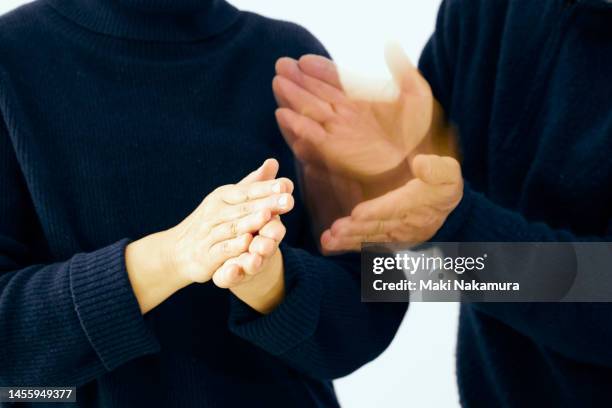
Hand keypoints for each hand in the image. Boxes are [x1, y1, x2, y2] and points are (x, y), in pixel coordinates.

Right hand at [125, 159, 294, 313]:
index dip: (266, 188)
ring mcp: (209, 233)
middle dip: (266, 203)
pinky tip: (247, 243)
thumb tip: (274, 162)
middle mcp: (215, 212)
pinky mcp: (206, 255)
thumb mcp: (229, 200)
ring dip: (250, 222)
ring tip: (267, 216)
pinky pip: (221, 249)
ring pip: (232, 227)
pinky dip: (233, 246)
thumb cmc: (211, 221)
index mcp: (223, 197)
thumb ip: (253, 184)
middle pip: (244, 207)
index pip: (247, 190)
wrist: (177, 250)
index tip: (287, 185)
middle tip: (288, 200)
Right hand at [273, 44, 433, 180]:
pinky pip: (311, 136)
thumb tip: (390, 43)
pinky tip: (284, 114)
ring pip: (309, 111)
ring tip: (278, 82)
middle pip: (315, 93)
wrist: (417, 163)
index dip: (320, 69)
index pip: (335, 79)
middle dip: (298, 80)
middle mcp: (345, 115)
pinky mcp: (334, 151)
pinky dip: (297, 125)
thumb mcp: (416, 96)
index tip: (304, 59)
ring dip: (292, 98)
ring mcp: (337, 132)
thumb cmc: (418, 133)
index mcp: (360, 99)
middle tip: (281, 65)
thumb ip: (402, 70)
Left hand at [320, 155, 462, 252]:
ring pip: (370, 238)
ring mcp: (396, 235)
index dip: (376, 211)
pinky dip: (349, 246)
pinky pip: (368, 244)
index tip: (357, 213)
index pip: (395, 208)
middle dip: (355, 229)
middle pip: (378, 227)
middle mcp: (406, 224)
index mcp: (418, 204)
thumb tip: (420, 163)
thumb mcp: (449, 172)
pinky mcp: (388, 240)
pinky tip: (331, 245)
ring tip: (329, 240)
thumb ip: (438, 169)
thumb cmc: (443, 185)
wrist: (448, 208)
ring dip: (348, 240)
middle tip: (335, 230)